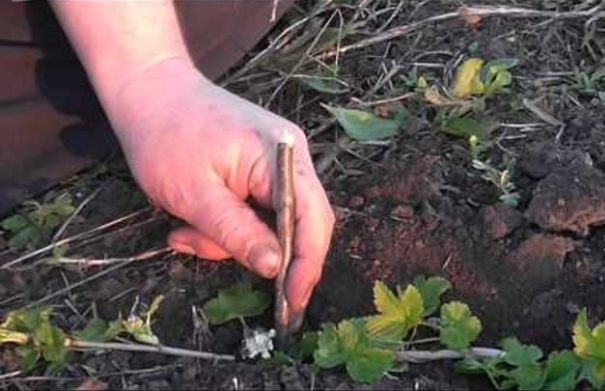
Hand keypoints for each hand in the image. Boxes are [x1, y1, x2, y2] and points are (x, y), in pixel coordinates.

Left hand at [107, 58, 334, 311]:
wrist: (148, 90)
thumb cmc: (165, 136)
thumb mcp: (195, 194)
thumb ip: (237, 232)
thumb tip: (275, 269)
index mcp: (281, 156)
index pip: (312, 217)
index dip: (308, 263)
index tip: (292, 301)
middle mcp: (291, 157)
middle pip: (300, 223)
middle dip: (264, 254)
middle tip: (224, 267)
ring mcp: (278, 162)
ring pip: (274, 222)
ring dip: (232, 240)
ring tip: (185, 234)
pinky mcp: (261, 169)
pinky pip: (258, 210)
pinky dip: (229, 226)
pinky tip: (193, 222)